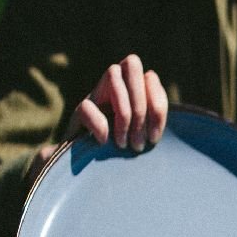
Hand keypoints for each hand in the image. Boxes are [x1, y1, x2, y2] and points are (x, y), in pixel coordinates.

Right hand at [27, 55, 168, 186]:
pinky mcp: (79, 111)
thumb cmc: (126, 159)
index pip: (150, 77)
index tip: (154, 138)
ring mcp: (96, 95)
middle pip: (133, 64)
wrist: (90, 172)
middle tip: (139, 142)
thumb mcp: (146, 141)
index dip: (157, 106)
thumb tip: (156, 115)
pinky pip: (89, 105)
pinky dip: (100, 125)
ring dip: (124, 113)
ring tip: (125, 145)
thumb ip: (155, 124)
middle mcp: (115, 86)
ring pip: (112, 74)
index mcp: (135, 92)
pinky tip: (104, 143)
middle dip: (140, 105)